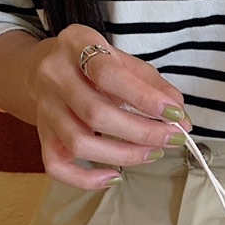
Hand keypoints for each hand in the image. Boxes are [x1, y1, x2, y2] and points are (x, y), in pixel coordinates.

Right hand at [25, 24, 190, 188]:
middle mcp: (54, 75)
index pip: (108, 74)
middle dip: (143, 132)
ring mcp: (45, 108)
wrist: (42, 69)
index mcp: (76, 45)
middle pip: (96, 114)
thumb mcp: (124, 62)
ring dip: (125, 155)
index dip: (145, 98)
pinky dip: (87, 179)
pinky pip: (57, 167)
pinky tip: (115, 177)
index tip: (175, 114)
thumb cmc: (93, 67)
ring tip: (153, 153)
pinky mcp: (43, 136)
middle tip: (173, 138)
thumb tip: (182, 118)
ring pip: (80, 142)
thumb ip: (155, 86)